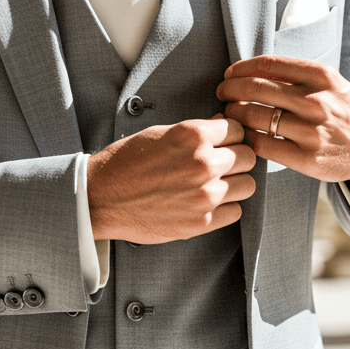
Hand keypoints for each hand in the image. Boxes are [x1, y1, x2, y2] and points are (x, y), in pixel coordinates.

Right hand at [87, 117, 256, 243]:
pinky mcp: (201, 222)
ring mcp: (204, 195)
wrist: (101, 198)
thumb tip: (224, 126)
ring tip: (215, 184)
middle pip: (249, 157)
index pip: (238, 129)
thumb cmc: (127, 162)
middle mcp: (203, 163)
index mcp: (193, 135)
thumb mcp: (160, 133)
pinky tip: (206, 202)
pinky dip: (226, 208)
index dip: (230, 136)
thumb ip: (197, 132)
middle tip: (221, 164)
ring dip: (235, 183)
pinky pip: (236, 212)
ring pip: (248, 185)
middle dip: (237, 158)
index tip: (222, 143)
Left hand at [216, 56, 349, 215]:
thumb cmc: (347, 111)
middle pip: (255, 89)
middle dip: (230, 89)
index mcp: (322, 76)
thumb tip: (252, 71)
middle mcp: (317, 101)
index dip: (240, 68)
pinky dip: (246, 138)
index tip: (230, 74)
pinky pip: (262, 145)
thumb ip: (297, 76)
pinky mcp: (307, 158)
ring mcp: (312, 131)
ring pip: (254, 117)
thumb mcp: (331, 83)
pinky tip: (243, 135)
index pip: (267, 65)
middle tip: (222, 93)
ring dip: (233, 114)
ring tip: (229, 114)